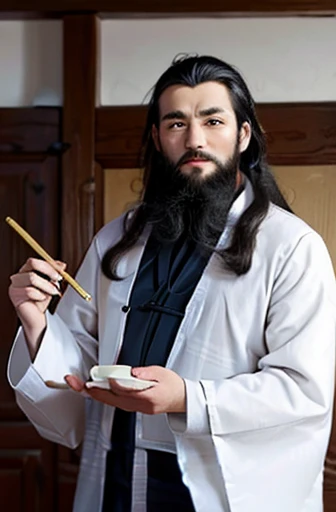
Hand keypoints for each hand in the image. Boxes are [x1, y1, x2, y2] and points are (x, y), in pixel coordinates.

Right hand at [9, 257, 64, 320]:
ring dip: (47, 285)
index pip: (36, 260)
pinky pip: (29, 291)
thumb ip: (55, 274)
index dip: (49, 264)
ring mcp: (15, 285)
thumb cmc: (42, 300)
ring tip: (54, 292)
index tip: (62, 270)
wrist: (36, 317)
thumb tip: (62, 265)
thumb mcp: (51, 284)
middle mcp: (19, 275)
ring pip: (32, 277)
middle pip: (32, 263)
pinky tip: (42, 298)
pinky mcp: (15, 295)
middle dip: (49, 270)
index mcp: (26, 270)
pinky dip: (40, 295)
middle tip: (58, 279)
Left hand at [65, 366, 185, 414]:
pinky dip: (102, 396)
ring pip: (110, 402)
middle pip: (111, 400)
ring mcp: (135, 408)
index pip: (127, 391)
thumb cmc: (172, 386)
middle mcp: (139, 405)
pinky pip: (114, 403)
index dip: (114, 385)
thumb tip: (133, 373)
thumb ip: (146, 373)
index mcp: (148, 396)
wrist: (180, 399)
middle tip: (76, 383)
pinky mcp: (132, 408)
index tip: (106, 379)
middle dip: (92, 391)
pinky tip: (93, 390)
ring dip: (93, 394)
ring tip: (78, 385)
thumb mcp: (162, 373)